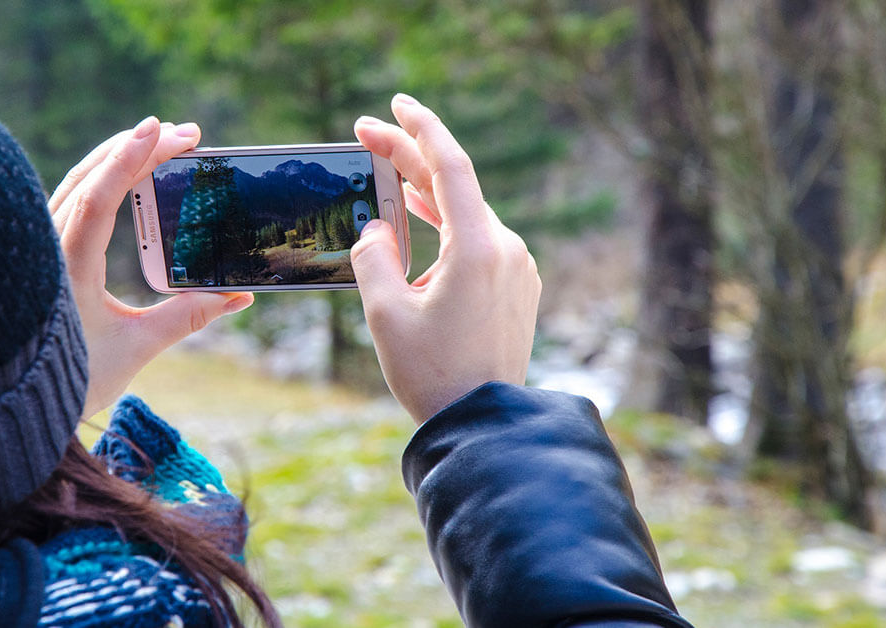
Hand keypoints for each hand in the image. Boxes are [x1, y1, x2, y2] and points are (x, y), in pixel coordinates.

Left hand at [49, 117, 253, 418]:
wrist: (15, 406)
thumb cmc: (74, 379)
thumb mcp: (137, 348)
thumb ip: (187, 317)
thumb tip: (238, 296)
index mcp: (68, 269)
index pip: (99, 199)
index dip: (130, 159)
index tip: (161, 129)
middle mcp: (48, 250)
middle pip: (89, 179)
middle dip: (136, 148)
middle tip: (185, 134)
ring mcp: (42, 248)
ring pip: (77, 184)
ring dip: (117, 158)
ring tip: (158, 141)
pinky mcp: (44, 254)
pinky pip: (71, 201)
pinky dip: (100, 179)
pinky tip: (122, 173)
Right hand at [351, 94, 540, 424]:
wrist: (484, 424)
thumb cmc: (433, 374)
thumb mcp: (385, 314)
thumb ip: (374, 258)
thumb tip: (377, 228)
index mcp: (478, 248)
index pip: (450, 166)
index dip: (420, 128)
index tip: (396, 105)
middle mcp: (507, 249)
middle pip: (454, 187)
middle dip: (410, 159)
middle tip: (368, 135)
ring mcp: (517, 268)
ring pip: (466, 215)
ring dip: (426, 194)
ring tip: (388, 176)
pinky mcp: (517, 288)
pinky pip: (478, 242)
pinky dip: (446, 227)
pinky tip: (419, 227)